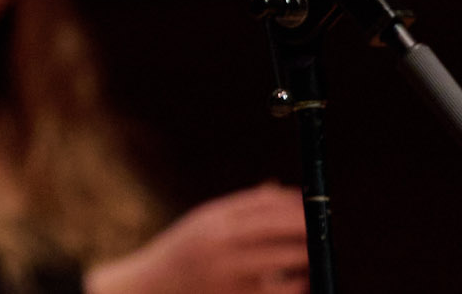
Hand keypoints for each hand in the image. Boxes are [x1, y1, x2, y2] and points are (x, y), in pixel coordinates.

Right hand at [86, 183, 308, 293]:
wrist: (149, 290)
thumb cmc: (183, 255)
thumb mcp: (204, 223)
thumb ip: (243, 208)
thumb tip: (284, 191)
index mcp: (213, 219)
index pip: (264, 203)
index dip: (295, 204)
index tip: (315, 205)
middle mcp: (220, 242)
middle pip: (280, 228)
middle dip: (309, 229)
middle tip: (325, 232)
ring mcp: (229, 273)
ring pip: (288, 261)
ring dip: (307, 258)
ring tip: (313, 259)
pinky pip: (282, 291)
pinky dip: (297, 286)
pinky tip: (300, 284)